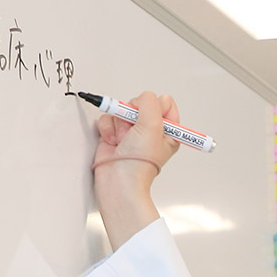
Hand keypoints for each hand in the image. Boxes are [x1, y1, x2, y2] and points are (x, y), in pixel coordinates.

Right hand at [90, 90, 181, 249]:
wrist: (118, 180)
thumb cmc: (140, 162)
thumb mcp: (153, 126)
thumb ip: (150, 104)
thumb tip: (147, 96)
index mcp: (168, 130)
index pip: (165, 103)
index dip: (155, 106)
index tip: (151, 118)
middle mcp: (151, 130)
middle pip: (140, 104)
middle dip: (133, 115)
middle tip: (134, 130)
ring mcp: (132, 132)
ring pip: (123, 110)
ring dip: (120, 123)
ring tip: (123, 139)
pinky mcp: (114, 134)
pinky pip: (109, 118)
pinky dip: (108, 128)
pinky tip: (113, 142)